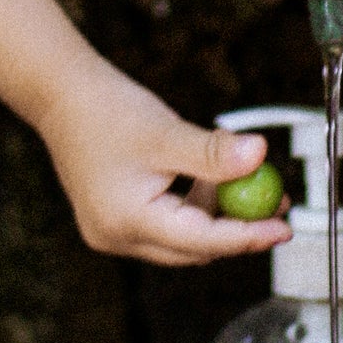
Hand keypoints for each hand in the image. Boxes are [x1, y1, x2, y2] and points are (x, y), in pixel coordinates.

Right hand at [40, 61, 289, 267]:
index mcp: (128, 221)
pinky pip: (165, 225)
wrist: (59, 94)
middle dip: (237, 227)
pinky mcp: (113, 220)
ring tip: (245, 180)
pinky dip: (192, 206)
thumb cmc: (106, 109)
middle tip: (275, 203)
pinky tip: (209, 178)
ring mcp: (112, 232)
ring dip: (215, 215)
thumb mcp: (167, 133)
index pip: (202, 241)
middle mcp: (117, 237)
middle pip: (194, 247)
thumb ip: (214, 153)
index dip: (248, 236)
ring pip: (182, 237)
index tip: (284, 227)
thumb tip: (261, 155)